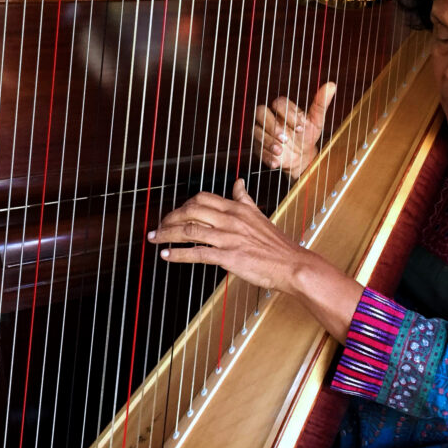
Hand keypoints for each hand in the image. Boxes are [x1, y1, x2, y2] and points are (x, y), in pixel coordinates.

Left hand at [147, 178, 363, 342]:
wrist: (292, 264)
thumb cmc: (276, 244)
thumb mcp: (259, 215)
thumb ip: (243, 199)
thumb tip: (238, 182)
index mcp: (237, 208)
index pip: (202, 199)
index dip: (183, 206)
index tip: (173, 214)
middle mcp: (231, 219)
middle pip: (190, 211)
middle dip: (169, 218)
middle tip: (159, 227)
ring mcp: (229, 238)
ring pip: (189, 231)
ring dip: (167, 235)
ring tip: (154, 239)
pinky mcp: (229, 257)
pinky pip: (197, 253)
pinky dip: (177, 254)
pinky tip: (166, 256)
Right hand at [253, 82, 335, 178]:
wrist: (302, 157)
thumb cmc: (307, 135)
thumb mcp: (316, 122)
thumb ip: (320, 104)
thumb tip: (332, 85)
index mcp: (282, 108)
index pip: (278, 103)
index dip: (288, 114)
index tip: (301, 127)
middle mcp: (269, 117)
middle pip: (261, 112)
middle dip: (273, 125)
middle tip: (286, 138)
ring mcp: (262, 132)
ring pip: (256, 131)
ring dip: (268, 141)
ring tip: (281, 150)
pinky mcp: (259, 147)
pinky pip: (257, 149)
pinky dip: (266, 156)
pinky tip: (276, 162)